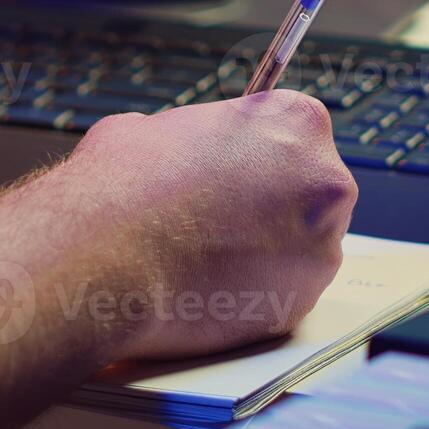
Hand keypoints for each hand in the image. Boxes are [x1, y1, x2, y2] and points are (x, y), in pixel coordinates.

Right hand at [65, 90, 357, 358]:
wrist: (102, 260)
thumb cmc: (120, 187)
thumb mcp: (148, 129)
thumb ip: (189, 137)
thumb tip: (178, 150)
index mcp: (297, 122)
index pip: (297, 132)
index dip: (258, 154)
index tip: (235, 172)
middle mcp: (326, 182)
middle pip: (310, 191)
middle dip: (271, 205)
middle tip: (220, 218)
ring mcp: (321, 249)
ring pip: (301, 248)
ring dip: (265, 252)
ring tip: (205, 258)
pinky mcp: (300, 306)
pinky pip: (282, 295)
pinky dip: (252, 295)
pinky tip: (207, 288)